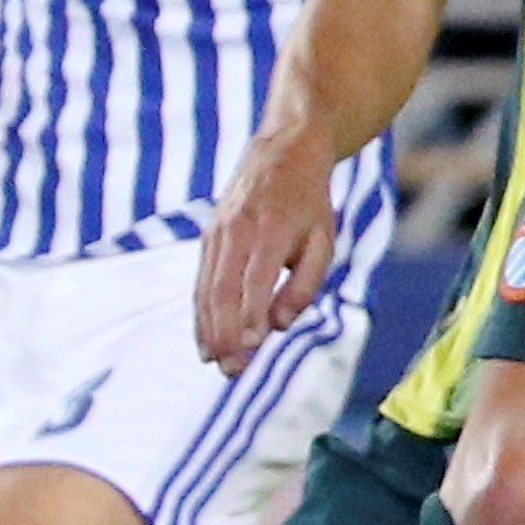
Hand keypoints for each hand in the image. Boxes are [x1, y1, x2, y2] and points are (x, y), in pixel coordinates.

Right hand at [196, 122, 341, 364]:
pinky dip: (201, 314)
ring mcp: (217, 233)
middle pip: (224, 290)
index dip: (251, 315)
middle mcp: (236, 231)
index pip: (255, 280)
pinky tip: (206, 341)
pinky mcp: (207, 238)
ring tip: (216, 363)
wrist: (282, 154)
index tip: (252, 347)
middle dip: (225, 333)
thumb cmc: (308, 204)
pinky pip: (201, 282)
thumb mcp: (323, 239)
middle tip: (231, 370)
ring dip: (209, 330)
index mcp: (269, 229)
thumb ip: (305, 283)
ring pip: (206, 289)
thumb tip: (281, 324)